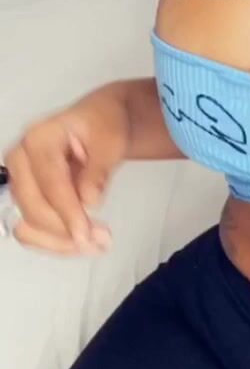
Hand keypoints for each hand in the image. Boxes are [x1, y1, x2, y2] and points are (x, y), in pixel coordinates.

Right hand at [1, 88, 129, 253]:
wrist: (98, 122)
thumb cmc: (103, 126)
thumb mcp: (111, 140)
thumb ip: (98, 170)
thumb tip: (88, 201)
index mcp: (39, 138)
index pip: (51, 183)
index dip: (68, 212)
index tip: (87, 236)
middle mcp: (20, 158)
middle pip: (33, 207)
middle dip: (65, 230)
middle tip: (102, 241)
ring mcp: (19, 178)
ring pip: (27, 223)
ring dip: (59, 241)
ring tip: (95, 245)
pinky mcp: (25, 196)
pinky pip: (29, 228)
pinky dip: (51, 241)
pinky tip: (77, 245)